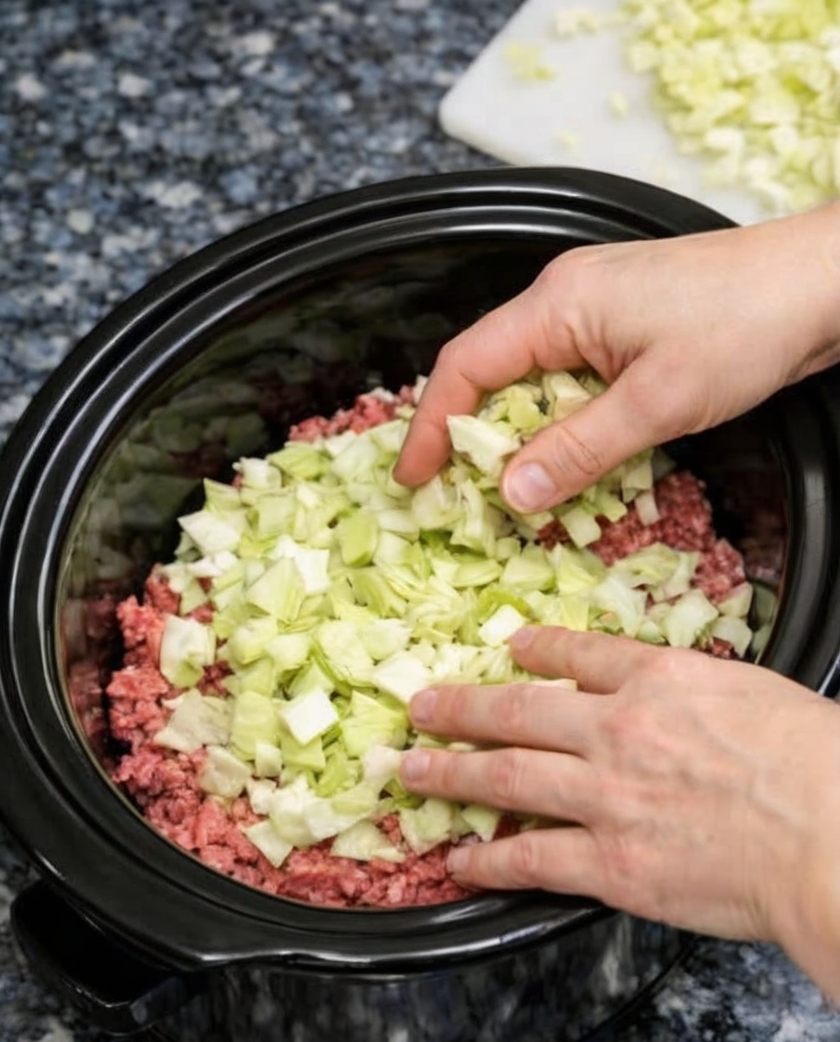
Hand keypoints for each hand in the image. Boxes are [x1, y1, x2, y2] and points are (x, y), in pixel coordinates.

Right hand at [394, 202, 839, 512]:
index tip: (415, 480)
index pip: (465, 367)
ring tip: (513, 490)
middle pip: (492, 373)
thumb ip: (578, 451)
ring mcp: (597, 308)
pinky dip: (562, 423)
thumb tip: (513, 492)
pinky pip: (571, 379)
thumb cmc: (748, 323)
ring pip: (533, 380)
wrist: (824, 282)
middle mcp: (566, 298)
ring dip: (521, 435)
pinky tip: (572, 459)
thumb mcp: (656, 402)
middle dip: (472, 437)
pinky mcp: (628, 326)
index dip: (431, 426)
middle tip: (460, 497)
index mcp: (558, 303)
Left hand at [400, 628, 839, 1002]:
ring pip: (507, 778)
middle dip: (462, 709)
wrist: (831, 837)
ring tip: (412, 771)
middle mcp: (620, 730)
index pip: (583, 657)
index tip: (513, 649)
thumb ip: (707, 696)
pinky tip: (459, 859)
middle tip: (421, 708)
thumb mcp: (763, 696)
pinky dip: (487, 858)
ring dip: (451, 773)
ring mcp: (607, 796)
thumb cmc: (822, 767)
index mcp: (664, 681)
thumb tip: (692, 707)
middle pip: (519, 711)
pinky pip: (530, 857)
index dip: (539, 652)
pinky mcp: (611, 863)